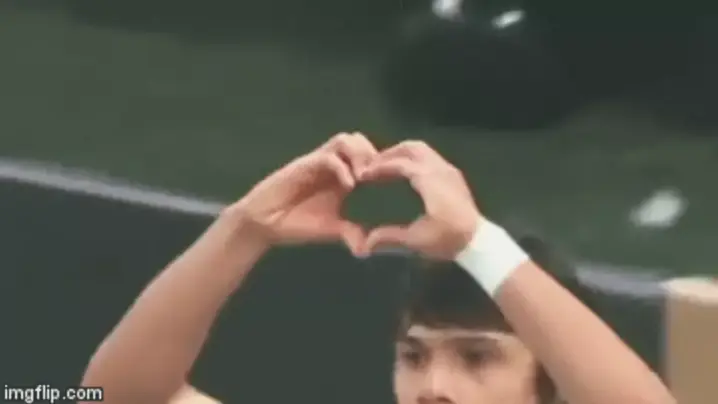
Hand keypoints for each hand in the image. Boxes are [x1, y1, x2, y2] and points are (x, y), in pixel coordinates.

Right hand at [229, 132, 376, 253]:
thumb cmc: (295, 224)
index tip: (392, 182)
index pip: (366, 155)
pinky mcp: (302, 166)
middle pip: (359, 140)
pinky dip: (342, 168)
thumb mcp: (329, 230)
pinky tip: (348, 186)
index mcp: (342, 176)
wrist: (263, 225)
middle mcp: (331, 165)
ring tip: (364, 179)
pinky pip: (327, 157)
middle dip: (373, 154)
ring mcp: (316, 163)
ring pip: (344, 139)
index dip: (382, 164)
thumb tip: (367, 248)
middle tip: (378, 178)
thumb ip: (349, 233)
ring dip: (359, 155)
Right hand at [359, 140, 481, 258]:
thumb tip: (367, 241)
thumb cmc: (448, 239)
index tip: (364, 174)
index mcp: (430, 180)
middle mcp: (440, 169)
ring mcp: (449, 170)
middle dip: (391, 153)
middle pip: (412, 148)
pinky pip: (430, 158)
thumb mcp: (417, 240)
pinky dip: (414, 159)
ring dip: (403, 154)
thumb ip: (390, 237)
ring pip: (423, 150)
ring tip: (388, 167)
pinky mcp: (454, 175)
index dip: (380, 167)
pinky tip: (406, 174)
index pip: (400, 164)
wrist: (479, 241)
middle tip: (374, 164)